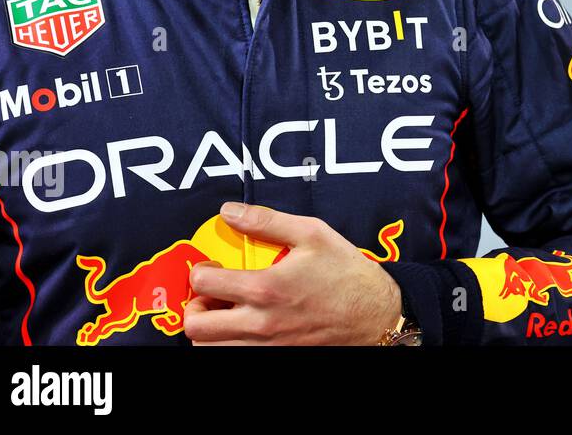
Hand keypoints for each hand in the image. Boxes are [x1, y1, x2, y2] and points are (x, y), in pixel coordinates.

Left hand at [184, 202, 401, 344]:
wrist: (376, 314)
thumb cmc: (347, 273)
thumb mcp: (313, 234)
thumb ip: (267, 222)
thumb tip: (229, 212)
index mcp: (266, 288)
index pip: (204, 284)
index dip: (200, 271)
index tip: (211, 267)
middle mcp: (260, 323)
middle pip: (196, 327)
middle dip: (195, 307)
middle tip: (210, 296)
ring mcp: (267, 347)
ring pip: (208, 350)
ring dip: (208, 332)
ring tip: (223, 316)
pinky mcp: (277, 358)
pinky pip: (234, 359)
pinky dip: (228, 345)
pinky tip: (242, 330)